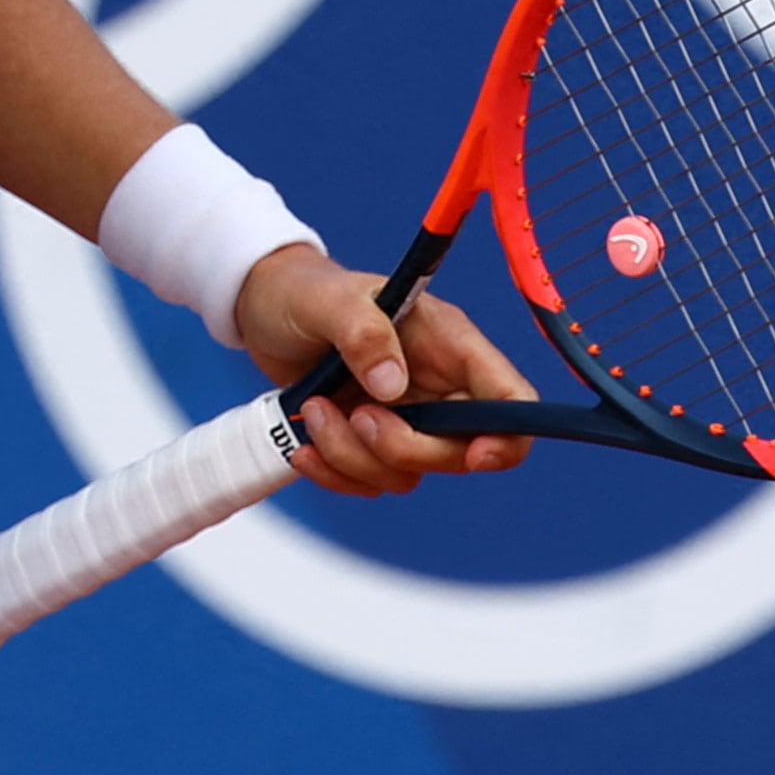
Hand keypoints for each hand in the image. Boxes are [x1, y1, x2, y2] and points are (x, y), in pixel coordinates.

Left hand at [226, 248, 538, 496]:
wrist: (265, 311)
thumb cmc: (304, 292)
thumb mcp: (329, 300)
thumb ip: (363, 332)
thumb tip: (392, 386)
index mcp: (448, 343)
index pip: (509, 396)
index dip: (508, 434)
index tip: (474, 455)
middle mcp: (435, 386)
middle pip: (460, 451)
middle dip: (405, 449)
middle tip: (357, 416)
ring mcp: (405, 418)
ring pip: (408, 473)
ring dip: (355, 457)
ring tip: (314, 410)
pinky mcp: (370, 442)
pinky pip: (370, 481)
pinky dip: (335, 473)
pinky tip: (303, 444)